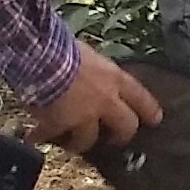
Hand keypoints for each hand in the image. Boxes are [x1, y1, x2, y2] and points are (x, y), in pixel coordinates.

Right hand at [21, 50, 164, 154]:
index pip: (141, 97)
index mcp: (114, 78)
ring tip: (68, 142)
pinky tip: (34, 136)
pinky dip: (43, 136)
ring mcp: (85, 116)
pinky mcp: (61, 126)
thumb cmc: (61, 46)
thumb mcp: (88, 54)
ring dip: (79, 143)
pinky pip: (52, 136)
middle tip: (112, 139)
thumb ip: (94, 71)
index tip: (155, 120)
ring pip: (88, 140)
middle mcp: (106, 100)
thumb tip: (89, 76)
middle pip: (126, 127)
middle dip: (120, 136)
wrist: (39, 54)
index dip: (149, 111)